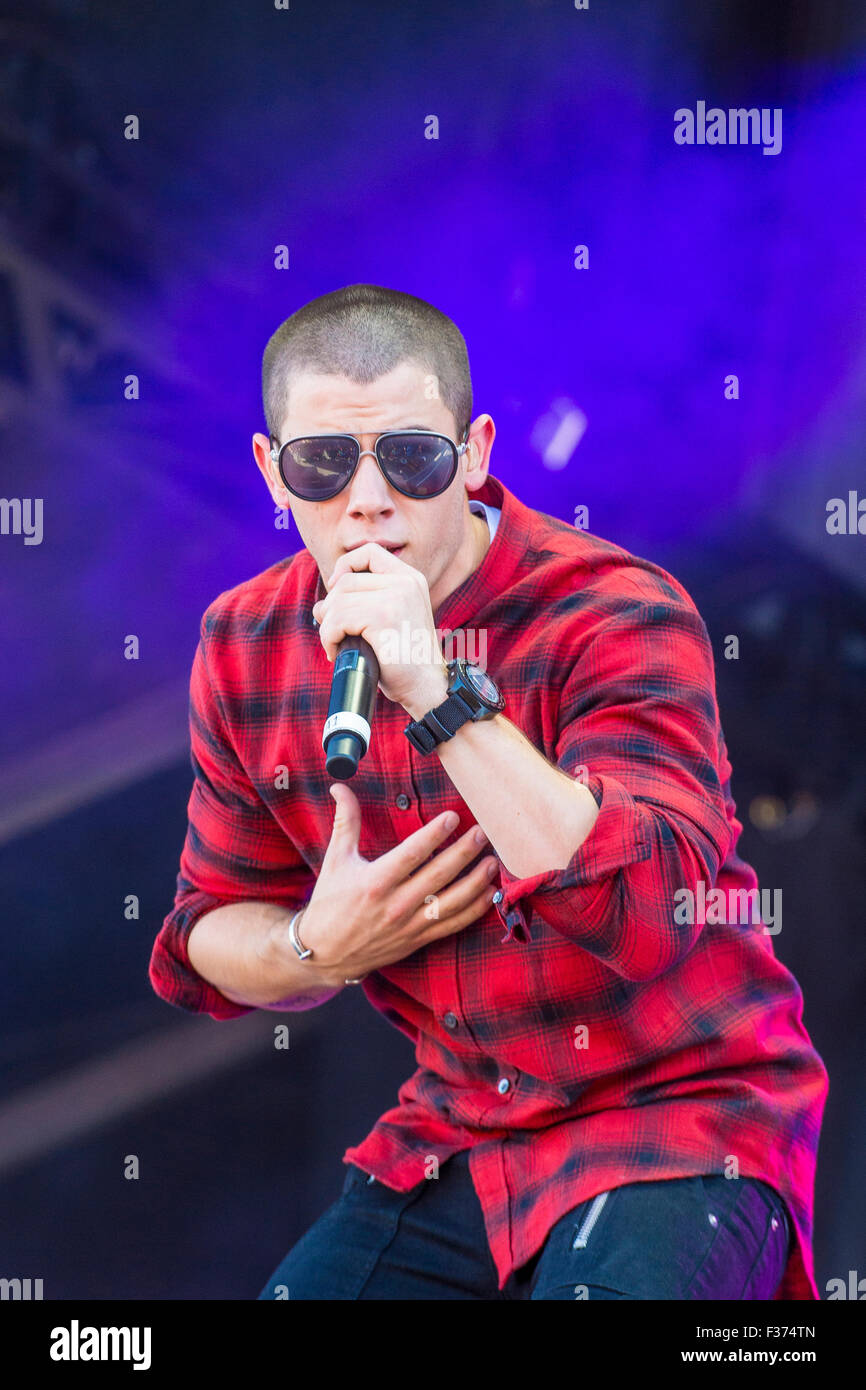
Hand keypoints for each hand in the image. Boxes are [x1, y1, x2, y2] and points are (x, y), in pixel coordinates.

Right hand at [288, 783, 500, 987]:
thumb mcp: (335, 860)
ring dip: (476, 881)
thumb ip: (345, 822)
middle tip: (482, 833)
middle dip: (464, 852)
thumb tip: (340, 787)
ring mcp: (410, 924)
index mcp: (374, 882)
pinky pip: (453, 924)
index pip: (412, 854)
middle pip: (439, 875)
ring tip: (493, 861)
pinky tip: (489, 893)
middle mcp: (395, 904)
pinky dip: (474, 909)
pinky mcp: (418, 939)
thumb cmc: (330, 903)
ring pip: (452, 902)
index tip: (452, 817)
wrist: (325, 954)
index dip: (434, 834)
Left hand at [311, 542, 448, 716]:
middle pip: (347, 581)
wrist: (427, 686)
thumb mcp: (389, 621)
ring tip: (336, 645)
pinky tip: (336, 651)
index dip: (346, 565)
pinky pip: (338, 619)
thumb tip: (320, 606)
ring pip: (338, 601)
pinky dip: (329, 637)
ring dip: (327, 626)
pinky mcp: (383, 618)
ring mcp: (396, 598)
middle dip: (331, 608)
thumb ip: (364, 604)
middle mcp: (406, 583)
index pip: (369, 552)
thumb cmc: (405, 659)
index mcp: (410, 579)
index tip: (336, 589)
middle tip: (335, 633)